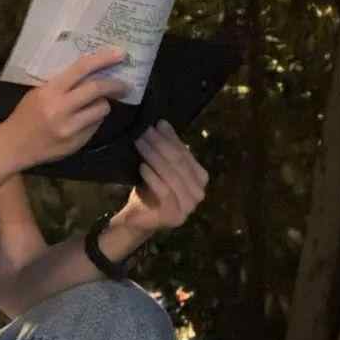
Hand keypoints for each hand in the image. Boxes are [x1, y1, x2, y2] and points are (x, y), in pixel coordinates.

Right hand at [2, 48, 130, 167]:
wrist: (15, 146)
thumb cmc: (26, 114)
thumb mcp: (39, 93)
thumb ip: (64, 84)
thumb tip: (93, 74)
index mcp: (50, 91)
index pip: (81, 68)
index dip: (104, 59)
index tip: (121, 54)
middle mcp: (61, 109)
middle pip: (98, 89)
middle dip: (116, 85)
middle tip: (125, 85)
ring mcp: (70, 128)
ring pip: (101, 109)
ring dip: (104, 104)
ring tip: (96, 105)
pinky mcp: (77, 143)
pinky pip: (96, 126)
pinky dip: (94, 120)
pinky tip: (83, 122)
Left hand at [118, 120, 208, 234]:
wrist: (139, 217)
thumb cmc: (151, 189)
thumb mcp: (159, 165)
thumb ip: (166, 146)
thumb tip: (162, 122)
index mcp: (200, 177)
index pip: (185, 153)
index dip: (170, 138)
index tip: (155, 124)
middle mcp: (199, 192)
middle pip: (179, 163)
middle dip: (160, 145)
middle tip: (144, 132)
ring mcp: (189, 206)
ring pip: (172, 175)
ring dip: (155, 157)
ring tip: (140, 144)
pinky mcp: (176, 215)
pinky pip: (165, 191)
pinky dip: (153, 177)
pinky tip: (142, 166)